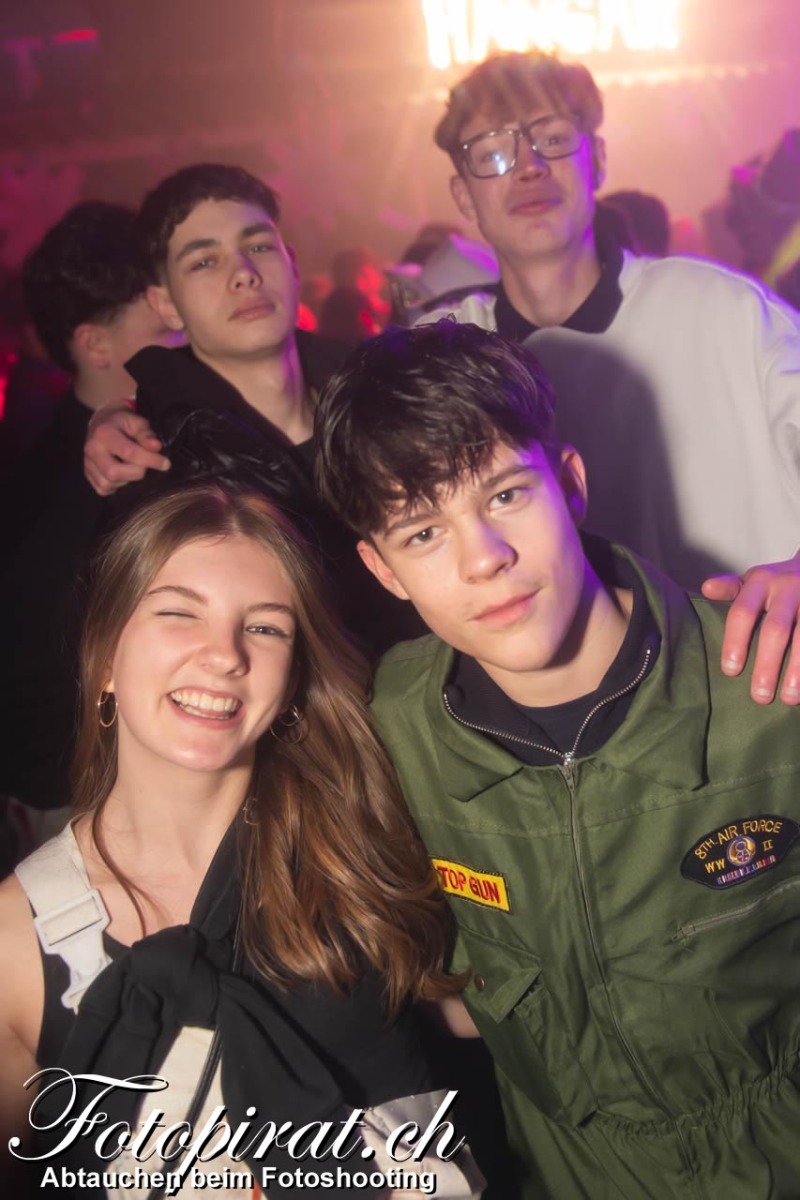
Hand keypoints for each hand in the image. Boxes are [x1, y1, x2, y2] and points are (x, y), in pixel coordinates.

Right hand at [84, 404, 170, 495]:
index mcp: (104, 433)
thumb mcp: (136, 421)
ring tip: (133, 467)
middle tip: (145, 465)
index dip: (150, 460)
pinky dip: (116, 486)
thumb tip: (156, 447)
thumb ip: (146, 434)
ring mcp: (87, 463)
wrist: (103, 421)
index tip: (166, 464)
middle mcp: (91, 449)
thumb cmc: (123, 422)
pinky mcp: (87, 474)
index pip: (129, 453)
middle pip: (114, 473)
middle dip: (136, 472)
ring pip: (108, 484)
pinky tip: (123, 475)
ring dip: (126, 480)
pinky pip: (102, 489)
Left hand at [701, 552, 799, 703]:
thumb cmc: (777, 583)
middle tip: (759, 696)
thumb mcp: (753, 580)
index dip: (735, 642)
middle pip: (776, 630)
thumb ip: (730, 589)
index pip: (743, 612)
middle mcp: (788, 588)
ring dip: (797, 669)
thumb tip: (706, 589)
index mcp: (761, 582)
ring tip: (789, 698)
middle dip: (767, 664)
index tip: (731, 671)